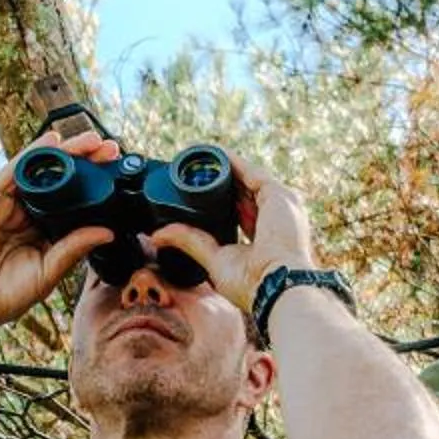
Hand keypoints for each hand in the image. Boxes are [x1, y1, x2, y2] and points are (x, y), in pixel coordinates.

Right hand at [0, 136, 118, 331]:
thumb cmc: (2, 295)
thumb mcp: (48, 271)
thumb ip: (74, 249)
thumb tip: (107, 231)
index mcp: (43, 233)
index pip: (73, 203)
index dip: (95, 187)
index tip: (119, 176)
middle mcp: (27, 215)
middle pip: (61, 181)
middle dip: (86, 163)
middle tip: (112, 150)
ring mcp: (8, 205)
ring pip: (41, 170)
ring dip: (67, 152)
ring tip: (93, 140)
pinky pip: (14, 170)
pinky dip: (34, 153)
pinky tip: (53, 140)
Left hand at [151, 153, 321, 315]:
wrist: (276, 284)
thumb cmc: (253, 284)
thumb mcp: (215, 259)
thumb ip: (191, 242)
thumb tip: (158, 236)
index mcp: (265, 238)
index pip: (242, 212)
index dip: (221, 201)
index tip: (198, 194)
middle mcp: (276, 219)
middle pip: (244, 192)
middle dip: (221, 181)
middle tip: (194, 172)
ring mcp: (280, 205)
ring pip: (248, 178)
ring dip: (225, 167)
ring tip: (200, 157)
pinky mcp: (279, 194)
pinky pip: (252, 171)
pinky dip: (233, 162)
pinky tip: (215, 154)